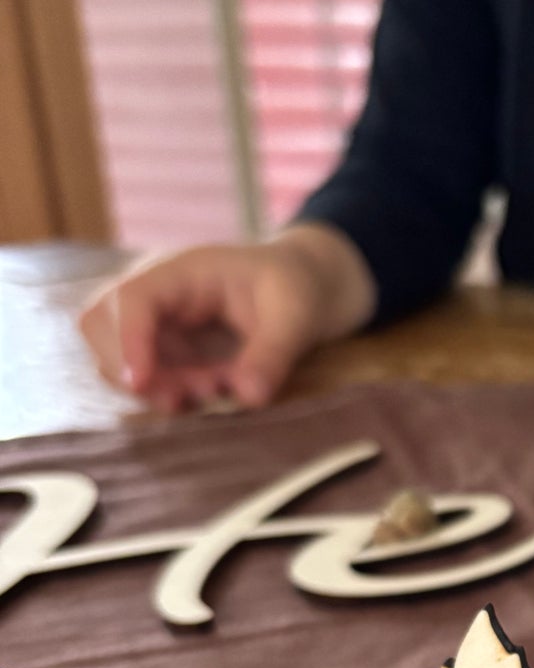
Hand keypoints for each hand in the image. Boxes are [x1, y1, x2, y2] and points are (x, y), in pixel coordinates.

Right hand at [77, 224, 375, 413]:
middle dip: (129, 368)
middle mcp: (157, 295)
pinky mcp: (165, 351)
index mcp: (183, 271)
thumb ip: (274, 354)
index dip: (127, 340)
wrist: (301, 290)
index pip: (131, 298)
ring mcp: (156, 324)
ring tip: (214, 390)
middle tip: (187, 396)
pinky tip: (212, 391)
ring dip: (155, 387)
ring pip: (118, 358)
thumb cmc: (296, 289)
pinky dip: (169, 393)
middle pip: (99, 324)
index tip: (141, 383)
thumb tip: (249, 396)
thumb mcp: (296, 316)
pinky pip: (147, 378)